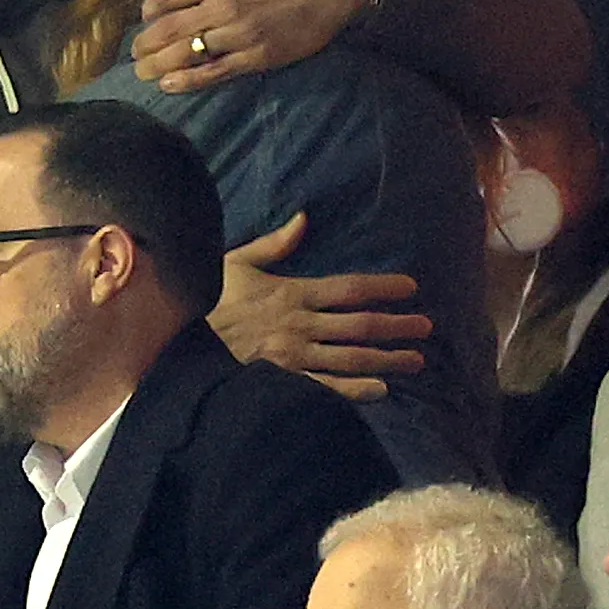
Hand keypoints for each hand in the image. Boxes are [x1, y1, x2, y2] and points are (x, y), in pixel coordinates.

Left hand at [132, 0, 372, 92]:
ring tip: (142, 72)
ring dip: (157, 65)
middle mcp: (223, 7)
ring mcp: (238, 35)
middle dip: (144, 43)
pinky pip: (214, 73)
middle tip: (135, 51)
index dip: (150, 9)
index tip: (146, 16)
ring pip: (186, 54)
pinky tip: (169, 85)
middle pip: (168, 30)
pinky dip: (187, 81)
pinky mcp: (254, 57)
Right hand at [208, 215, 428, 399]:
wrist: (181, 344)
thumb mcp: (236, 263)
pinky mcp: (284, 381)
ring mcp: (294, 356)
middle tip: (427, 327)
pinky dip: (355, 390)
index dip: (383, 287)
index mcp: (292, 292)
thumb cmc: (209, 301)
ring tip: (416, 360)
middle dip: (397, 325)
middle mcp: (300, 325)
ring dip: (387, 359)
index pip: (349, 288)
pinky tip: (380, 390)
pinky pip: (326, 388)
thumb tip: (303, 218)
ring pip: (352, 357)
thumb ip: (274, 244)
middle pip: (360, 325)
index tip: (410, 287)